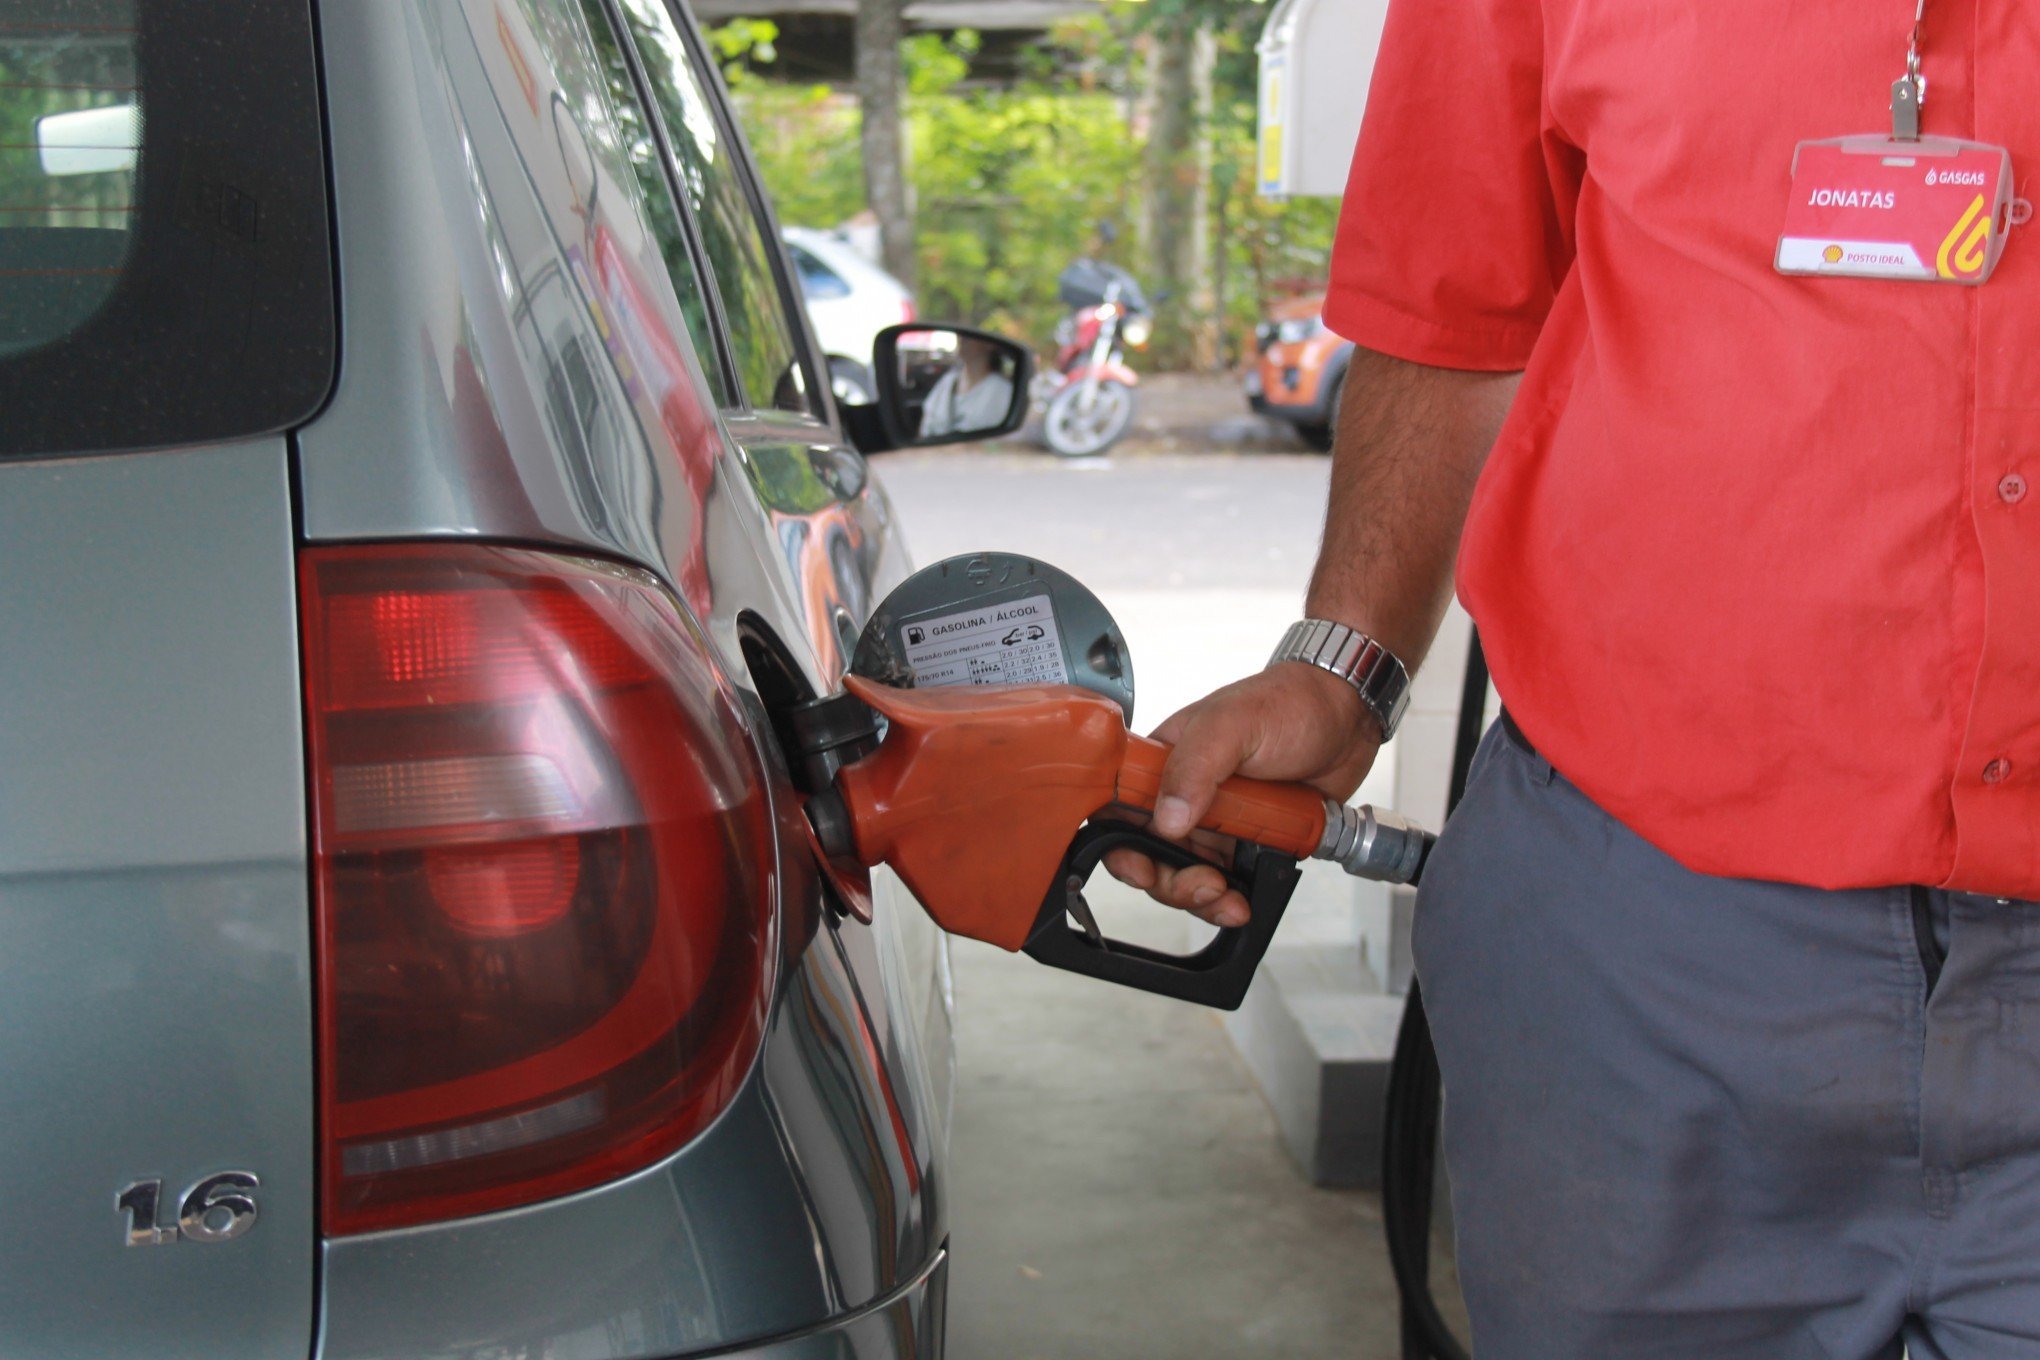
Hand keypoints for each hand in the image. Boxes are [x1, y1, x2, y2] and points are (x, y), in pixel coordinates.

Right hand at [1102, 664, 1381, 926]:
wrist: (1349, 716)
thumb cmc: (1289, 702)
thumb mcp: (1233, 724)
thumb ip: (1195, 767)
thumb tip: (1167, 819)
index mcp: (1165, 760)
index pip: (1118, 808)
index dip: (1119, 844)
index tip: (1141, 868)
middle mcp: (1184, 793)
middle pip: (1150, 854)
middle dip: (1169, 882)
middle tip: (1202, 885)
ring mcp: (1217, 821)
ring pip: (1187, 875)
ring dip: (1201, 898)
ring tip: (1229, 899)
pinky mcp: (1248, 840)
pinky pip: (1228, 881)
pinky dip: (1231, 898)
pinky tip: (1244, 900)